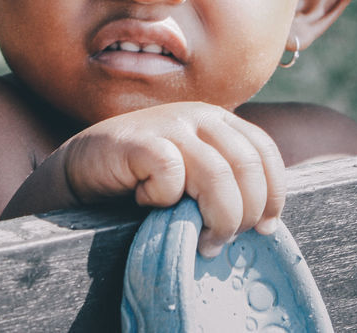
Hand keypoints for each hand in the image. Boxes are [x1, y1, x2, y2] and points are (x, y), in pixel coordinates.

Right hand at [59, 102, 285, 256]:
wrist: (83, 168)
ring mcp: (169, 124)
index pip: (265, 152)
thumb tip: (266, 225)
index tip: (265, 229)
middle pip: (247, 167)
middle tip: (221, 241)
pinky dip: (166, 198)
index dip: (273, 194)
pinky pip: (171, 173)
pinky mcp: (138, 140)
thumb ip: (226, 184)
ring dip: (217, 217)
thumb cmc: (143, 180)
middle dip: (244, 214)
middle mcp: (199, 115)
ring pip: (218, 174)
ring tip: (201, 242)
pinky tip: (148, 204)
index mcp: (220, 121)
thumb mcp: (194, 176)